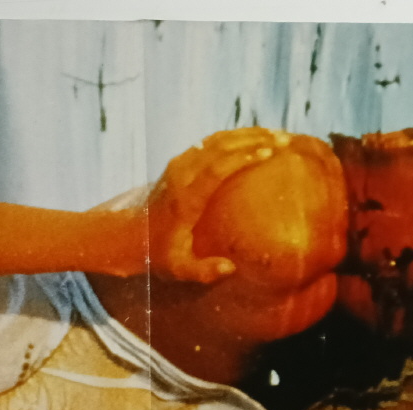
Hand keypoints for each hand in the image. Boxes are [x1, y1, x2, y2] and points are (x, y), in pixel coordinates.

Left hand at [145, 127, 292, 283]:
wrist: (128, 236)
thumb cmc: (158, 254)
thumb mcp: (179, 269)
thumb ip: (203, 271)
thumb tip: (229, 268)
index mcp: (184, 199)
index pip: (216, 169)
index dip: (243, 157)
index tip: (270, 151)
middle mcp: (181, 176)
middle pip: (219, 147)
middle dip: (253, 139)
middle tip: (284, 139)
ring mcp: (178, 166)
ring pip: (215, 140)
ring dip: (245, 134)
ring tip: (275, 135)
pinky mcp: (179, 163)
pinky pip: (209, 143)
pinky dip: (233, 138)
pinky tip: (253, 139)